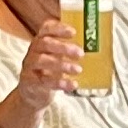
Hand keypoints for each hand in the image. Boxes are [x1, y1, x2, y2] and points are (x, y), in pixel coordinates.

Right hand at [0, 10, 81, 127]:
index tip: (72, 29)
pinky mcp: (32, 88)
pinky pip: (44, 84)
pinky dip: (60, 84)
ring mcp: (29, 72)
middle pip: (42, 44)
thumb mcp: (55, 61)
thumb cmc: (47, 76)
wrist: (30, 100)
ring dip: (62, 64)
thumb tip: (97, 41)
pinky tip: (73, 87)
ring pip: (42, 63)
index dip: (57, 27)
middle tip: (80, 51)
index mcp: (39, 46)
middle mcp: (32, 56)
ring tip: (78, 67)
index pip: (44, 30)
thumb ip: (67, 51)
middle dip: (62, 46)